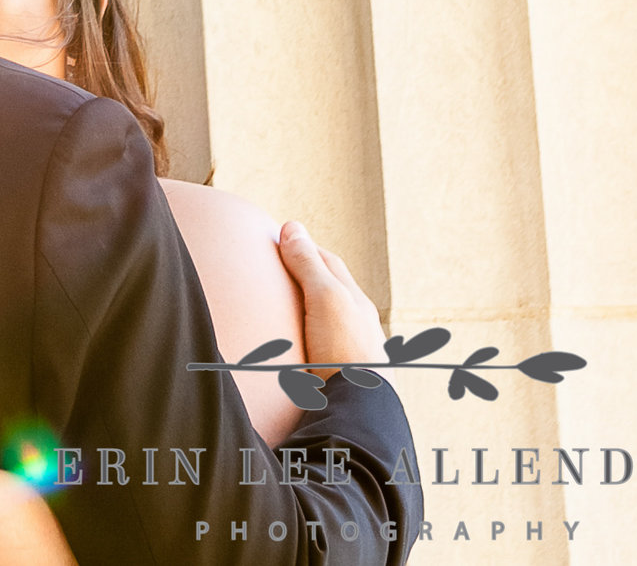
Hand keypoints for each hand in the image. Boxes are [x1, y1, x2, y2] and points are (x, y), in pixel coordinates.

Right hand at [280, 221, 384, 369]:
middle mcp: (357, 324)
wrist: (359, 409)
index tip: (280, 241)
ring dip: (307, 311)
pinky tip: (294, 348)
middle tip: (278, 268)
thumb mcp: (325, 298)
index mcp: (355, 302)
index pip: (329, 263)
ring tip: (282, 309)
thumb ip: (308, 265)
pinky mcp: (338, 375)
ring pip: (327, 321)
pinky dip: (305, 339)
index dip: (305, 248)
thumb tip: (292, 227)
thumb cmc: (345, 352)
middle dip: (307, 276)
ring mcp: (349, 351)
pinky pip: (320, 349)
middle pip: (330, 290)